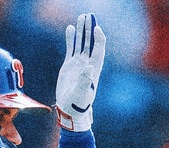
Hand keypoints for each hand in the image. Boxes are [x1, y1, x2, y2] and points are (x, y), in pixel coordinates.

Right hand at [55, 13, 105, 130]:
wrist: (69, 109)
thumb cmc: (78, 104)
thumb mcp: (81, 93)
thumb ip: (85, 80)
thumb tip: (88, 67)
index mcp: (94, 70)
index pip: (98, 50)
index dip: (99, 39)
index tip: (97, 28)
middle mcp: (88, 64)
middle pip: (91, 43)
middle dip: (90, 29)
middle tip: (89, 15)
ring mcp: (79, 64)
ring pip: (81, 43)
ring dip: (82, 31)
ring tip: (81, 17)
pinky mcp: (70, 66)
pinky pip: (71, 49)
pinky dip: (71, 39)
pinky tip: (71, 28)